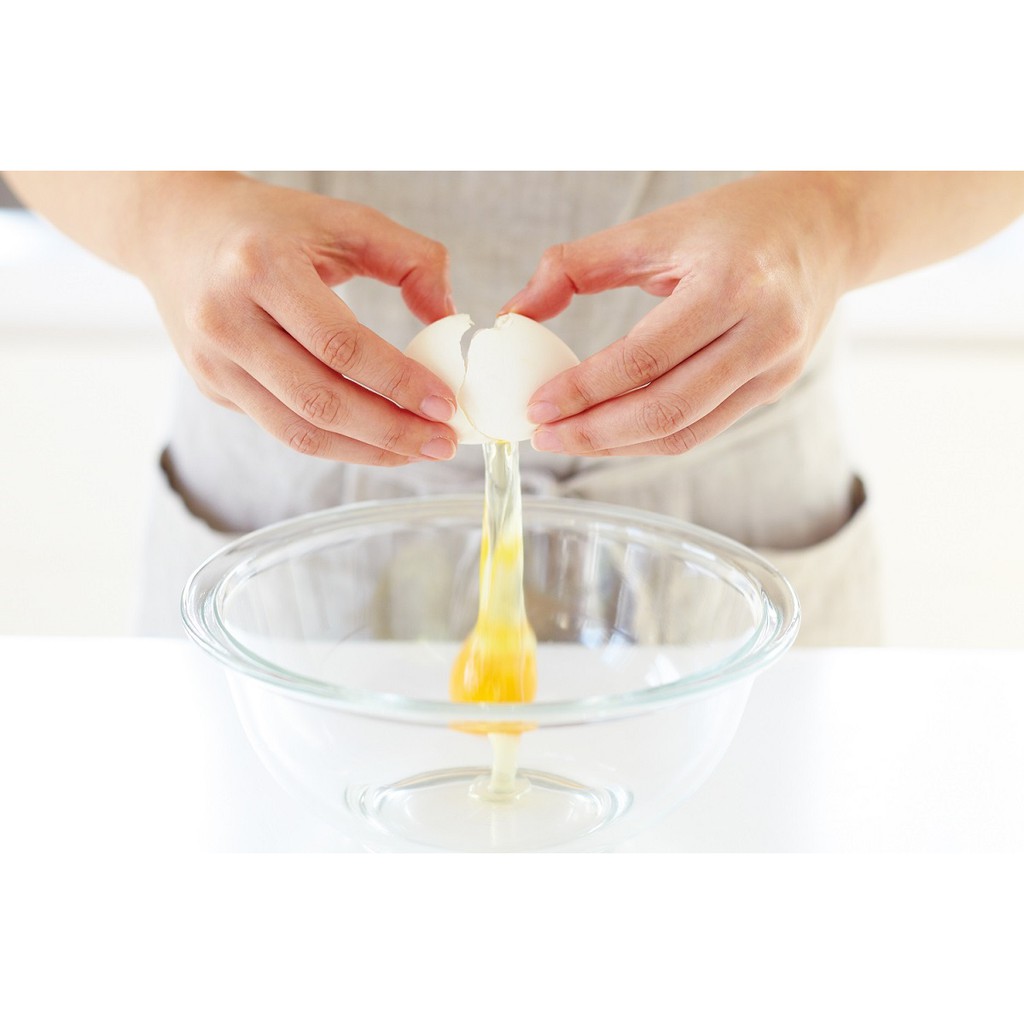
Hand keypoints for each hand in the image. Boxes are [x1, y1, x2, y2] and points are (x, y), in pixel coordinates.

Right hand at [136, 174, 459, 463]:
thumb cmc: (271, 224)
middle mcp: (226, 319)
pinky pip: (283, 429)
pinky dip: (337, 444)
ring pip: (300, 431)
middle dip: (391, 431)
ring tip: (417, 451)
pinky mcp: (212, 386)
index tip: (445, 403)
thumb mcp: (343, 219)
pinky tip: (376, 441)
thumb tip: (448, 316)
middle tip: (442, 442)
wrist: (175, 228)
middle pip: (321, 400)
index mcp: (261, 268)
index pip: (341, 345)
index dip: (398, 382)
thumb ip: (409, 258)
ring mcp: (213, 361)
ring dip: (367, 451)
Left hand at [504, 173, 854, 456]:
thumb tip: (516, 312)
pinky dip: (650, 438)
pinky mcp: (774, 387)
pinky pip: (703, 428)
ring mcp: (775, 368)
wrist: (826, 227)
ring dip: (620, 446)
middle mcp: (763, 333)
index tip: (536, 405)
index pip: (644, 358)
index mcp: (732, 285)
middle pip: (667, 408)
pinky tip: (611, 433)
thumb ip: (577, 266)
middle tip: (544, 435)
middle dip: (595, 433)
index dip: (584, 390)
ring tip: (569, 440)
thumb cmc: (736, 221)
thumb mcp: (655, 228)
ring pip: (686, 431)